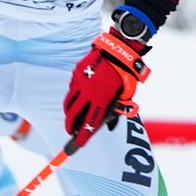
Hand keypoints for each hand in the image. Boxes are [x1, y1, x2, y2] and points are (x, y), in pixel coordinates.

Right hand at [63, 29, 150, 147]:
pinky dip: (73, 96)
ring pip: (68, 103)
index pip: (89, 124)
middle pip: (73, 116)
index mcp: (102, 99)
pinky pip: (71, 88)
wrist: (120, 49)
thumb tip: (110, 128)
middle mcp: (89, 92)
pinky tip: (79, 97)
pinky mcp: (77, 72)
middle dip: (70, 127)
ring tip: (71, 118)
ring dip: (69, 113)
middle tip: (70, 132)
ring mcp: (81, 81)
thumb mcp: (126, 94)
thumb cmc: (126, 74)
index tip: (76, 146)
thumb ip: (117, 110)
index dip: (81, 137)